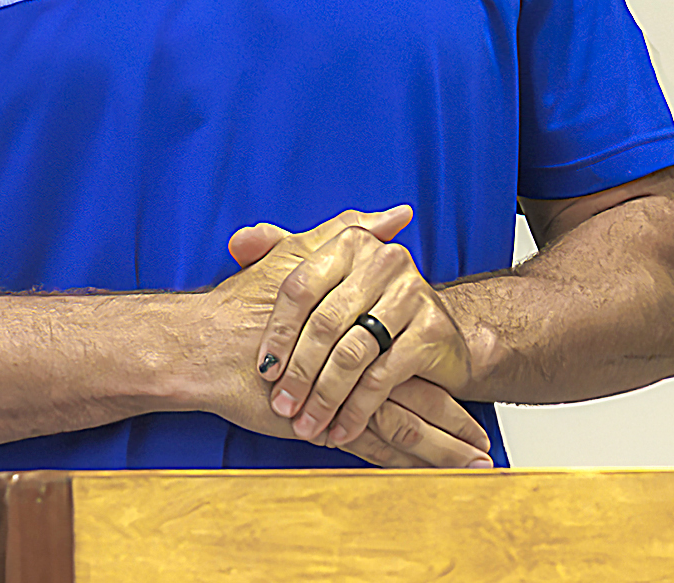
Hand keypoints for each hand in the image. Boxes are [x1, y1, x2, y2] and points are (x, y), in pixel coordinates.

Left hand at [228, 209, 484, 458]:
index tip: (264, 370)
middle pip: (324, 323)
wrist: (436, 331)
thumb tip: (236, 244)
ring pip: (351, 354)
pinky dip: (356, 410)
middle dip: (299, 372)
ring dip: (324, 397)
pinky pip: (381, 377)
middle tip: (283, 406)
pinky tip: (340, 431)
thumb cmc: (367, 304)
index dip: (279, 332)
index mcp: (350, 242)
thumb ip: (278, 251)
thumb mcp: (325, 272)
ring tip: (306, 425)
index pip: (300, 287)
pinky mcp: (430, 330)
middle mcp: (383, 259)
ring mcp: (411, 293)